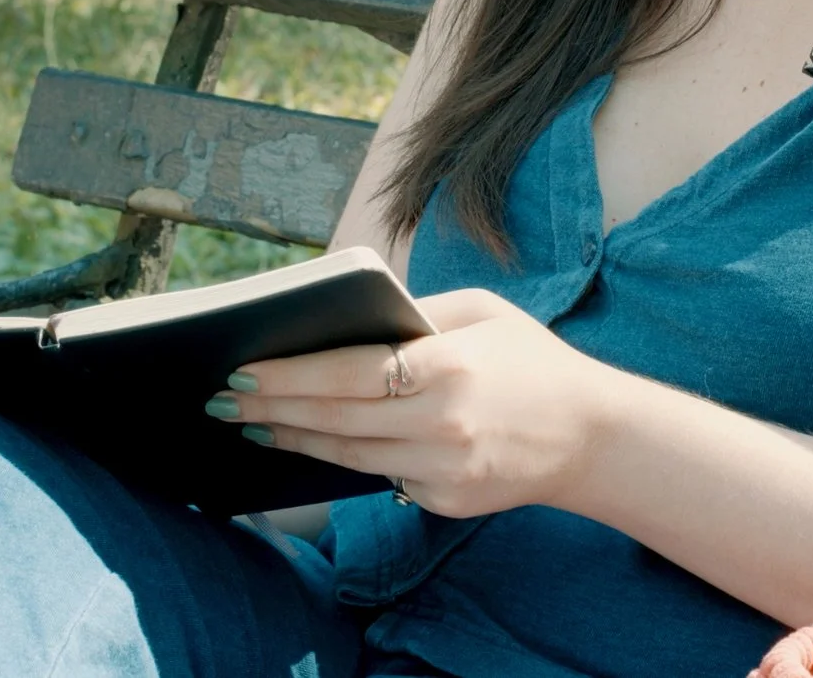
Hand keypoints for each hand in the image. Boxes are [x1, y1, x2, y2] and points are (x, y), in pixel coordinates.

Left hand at [213, 288, 620, 516]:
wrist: (591, 436)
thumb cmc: (529, 359)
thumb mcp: (480, 311)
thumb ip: (413, 313)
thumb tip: (342, 317)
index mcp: (449, 366)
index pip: (350, 373)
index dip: (291, 376)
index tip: (243, 370)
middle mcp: (442, 424)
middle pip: (336, 420)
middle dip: (272, 409)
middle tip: (221, 399)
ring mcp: (443, 470)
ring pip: (348, 455)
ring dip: (293, 438)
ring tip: (250, 422)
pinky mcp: (444, 501)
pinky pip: (379, 477)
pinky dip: (340, 459)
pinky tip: (306, 443)